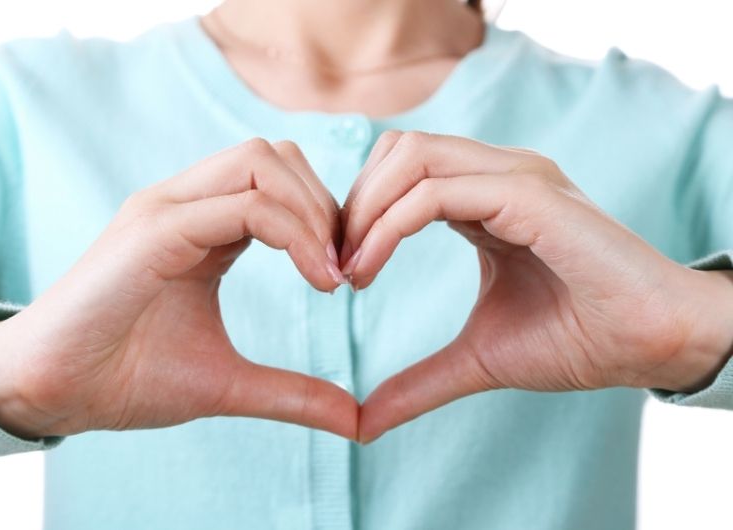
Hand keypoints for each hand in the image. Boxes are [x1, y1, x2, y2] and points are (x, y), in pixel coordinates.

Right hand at [0, 138, 355, 439]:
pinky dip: (292, 232)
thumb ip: (292, 391)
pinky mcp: (153, 230)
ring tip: (330, 274)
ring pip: (261, 161)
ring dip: (312, 211)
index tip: (346, 278)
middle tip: (344, 269)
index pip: (278, 180)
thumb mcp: (228, 382)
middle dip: (325, 204)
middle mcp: (183, 204)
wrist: (53, 392)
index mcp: (201, 226)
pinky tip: (314, 277)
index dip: (325, 218)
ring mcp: (165, 210)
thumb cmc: (128, 377)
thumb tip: (354, 419)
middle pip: (275, 155)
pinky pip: (242, 205)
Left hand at [341, 131, 732, 442]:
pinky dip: (389, 225)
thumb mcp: (478, 357)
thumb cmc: (578, 340)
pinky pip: (436, 192)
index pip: (399, 171)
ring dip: (364, 210)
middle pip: (396, 149)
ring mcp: (515, 177)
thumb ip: (421, 379)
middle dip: (352, 204)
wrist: (650, 345)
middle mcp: (497, 173)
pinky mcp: (529, 194)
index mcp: (485, 197)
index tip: (337, 270)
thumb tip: (365, 421)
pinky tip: (369, 268)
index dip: (358, 212)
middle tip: (333, 266)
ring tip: (349, 270)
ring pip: (410, 157)